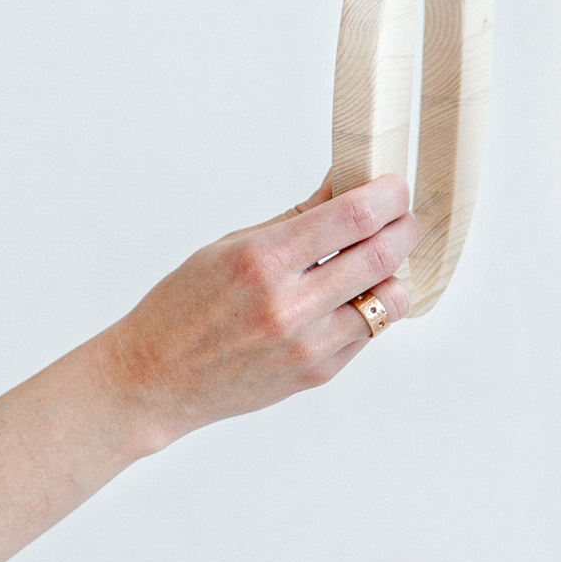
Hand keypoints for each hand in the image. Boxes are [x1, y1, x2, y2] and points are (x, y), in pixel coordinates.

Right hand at [94, 176, 415, 444]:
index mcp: (262, 261)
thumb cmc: (185, 306)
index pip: (351, 218)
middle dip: (404, 228)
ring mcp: (308, 345)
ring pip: (390, 301)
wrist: (157, 378)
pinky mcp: (318, 373)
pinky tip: (354, 293)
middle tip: (403, 216)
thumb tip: (343, 183)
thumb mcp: (230, 247)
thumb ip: (296, 218)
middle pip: (380, 256)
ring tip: (380, 259)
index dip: (386, 197)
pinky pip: (369, 332)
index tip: (393, 187)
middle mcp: (289, 305)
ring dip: (395, 273)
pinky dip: (372, 306)